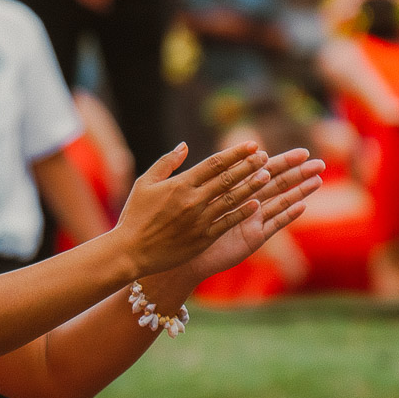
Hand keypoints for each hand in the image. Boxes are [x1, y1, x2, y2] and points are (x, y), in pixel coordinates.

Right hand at [113, 140, 273, 278]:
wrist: (131, 252)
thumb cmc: (135, 216)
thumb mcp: (144, 183)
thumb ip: (166, 163)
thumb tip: (185, 146)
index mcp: (180, 184)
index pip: (214, 164)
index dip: (235, 153)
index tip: (252, 145)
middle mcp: (193, 200)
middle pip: (227, 179)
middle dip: (249, 166)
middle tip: (266, 157)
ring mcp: (199, 220)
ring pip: (232, 199)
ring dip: (251, 187)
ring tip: (267, 176)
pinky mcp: (202, 238)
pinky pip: (227, 223)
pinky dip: (242, 213)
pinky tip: (256, 205)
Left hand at [172, 149, 324, 283]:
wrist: (181, 251)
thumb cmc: (184, 221)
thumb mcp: (197, 192)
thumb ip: (211, 172)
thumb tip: (208, 146)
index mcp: (235, 188)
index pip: (263, 170)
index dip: (282, 161)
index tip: (302, 151)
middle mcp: (248, 203)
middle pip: (277, 183)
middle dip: (298, 173)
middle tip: (320, 162)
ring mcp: (252, 221)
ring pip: (280, 202)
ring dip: (299, 191)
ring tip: (318, 180)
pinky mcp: (253, 238)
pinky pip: (272, 225)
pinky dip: (287, 216)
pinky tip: (302, 206)